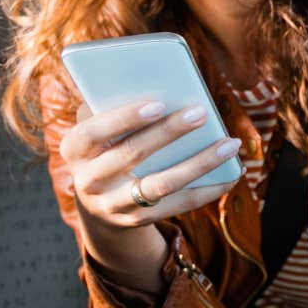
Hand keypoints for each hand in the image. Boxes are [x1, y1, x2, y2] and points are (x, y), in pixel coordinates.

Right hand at [59, 100, 241, 292]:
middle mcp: (89, 180)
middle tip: (201, 112)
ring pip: (161, 184)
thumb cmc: (106, 147)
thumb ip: (115, 107)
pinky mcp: (138, 220)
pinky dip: (209, 189)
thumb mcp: (100, 129)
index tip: (158, 103)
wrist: (99, 203)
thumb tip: (161, 86)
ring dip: (200, 163)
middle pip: (132, 155)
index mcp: (74, 149)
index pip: (93, 132)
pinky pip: (179, 205)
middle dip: (169, 132)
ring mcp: (113, 204)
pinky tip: (233, 173)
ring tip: (229, 143)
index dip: (125, 118)